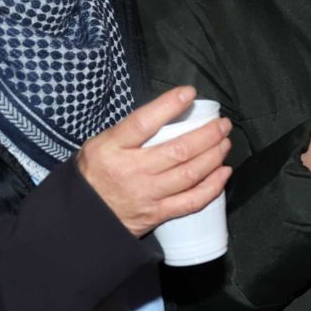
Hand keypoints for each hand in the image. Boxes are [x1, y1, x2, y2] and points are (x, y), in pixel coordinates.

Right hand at [76, 86, 231, 238]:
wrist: (85, 217)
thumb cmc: (93, 175)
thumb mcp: (99, 144)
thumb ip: (128, 131)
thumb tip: (164, 114)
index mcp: (113, 148)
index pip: (144, 122)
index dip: (169, 106)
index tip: (189, 93)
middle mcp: (132, 170)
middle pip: (179, 150)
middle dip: (208, 134)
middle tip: (222, 124)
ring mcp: (147, 194)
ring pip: (190, 174)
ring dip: (214, 156)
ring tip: (225, 143)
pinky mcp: (158, 214)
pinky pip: (192, 201)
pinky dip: (212, 187)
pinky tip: (223, 173)